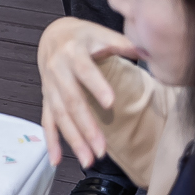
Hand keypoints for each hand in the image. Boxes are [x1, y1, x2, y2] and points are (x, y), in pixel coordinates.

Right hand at [37, 16, 141, 169]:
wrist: (53, 34)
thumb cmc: (83, 36)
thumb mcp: (100, 33)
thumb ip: (122, 43)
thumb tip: (147, 50)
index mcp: (73, 52)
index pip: (84, 71)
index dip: (96, 86)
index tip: (110, 103)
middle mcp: (57, 70)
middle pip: (72, 101)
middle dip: (87, 126)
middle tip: (102, 149)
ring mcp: (49, 87)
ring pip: (59, 116)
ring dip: (73, 140)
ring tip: (88, 161)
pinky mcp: (47, 98)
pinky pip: (47, 121)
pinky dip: (51, 142)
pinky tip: (57, 161)